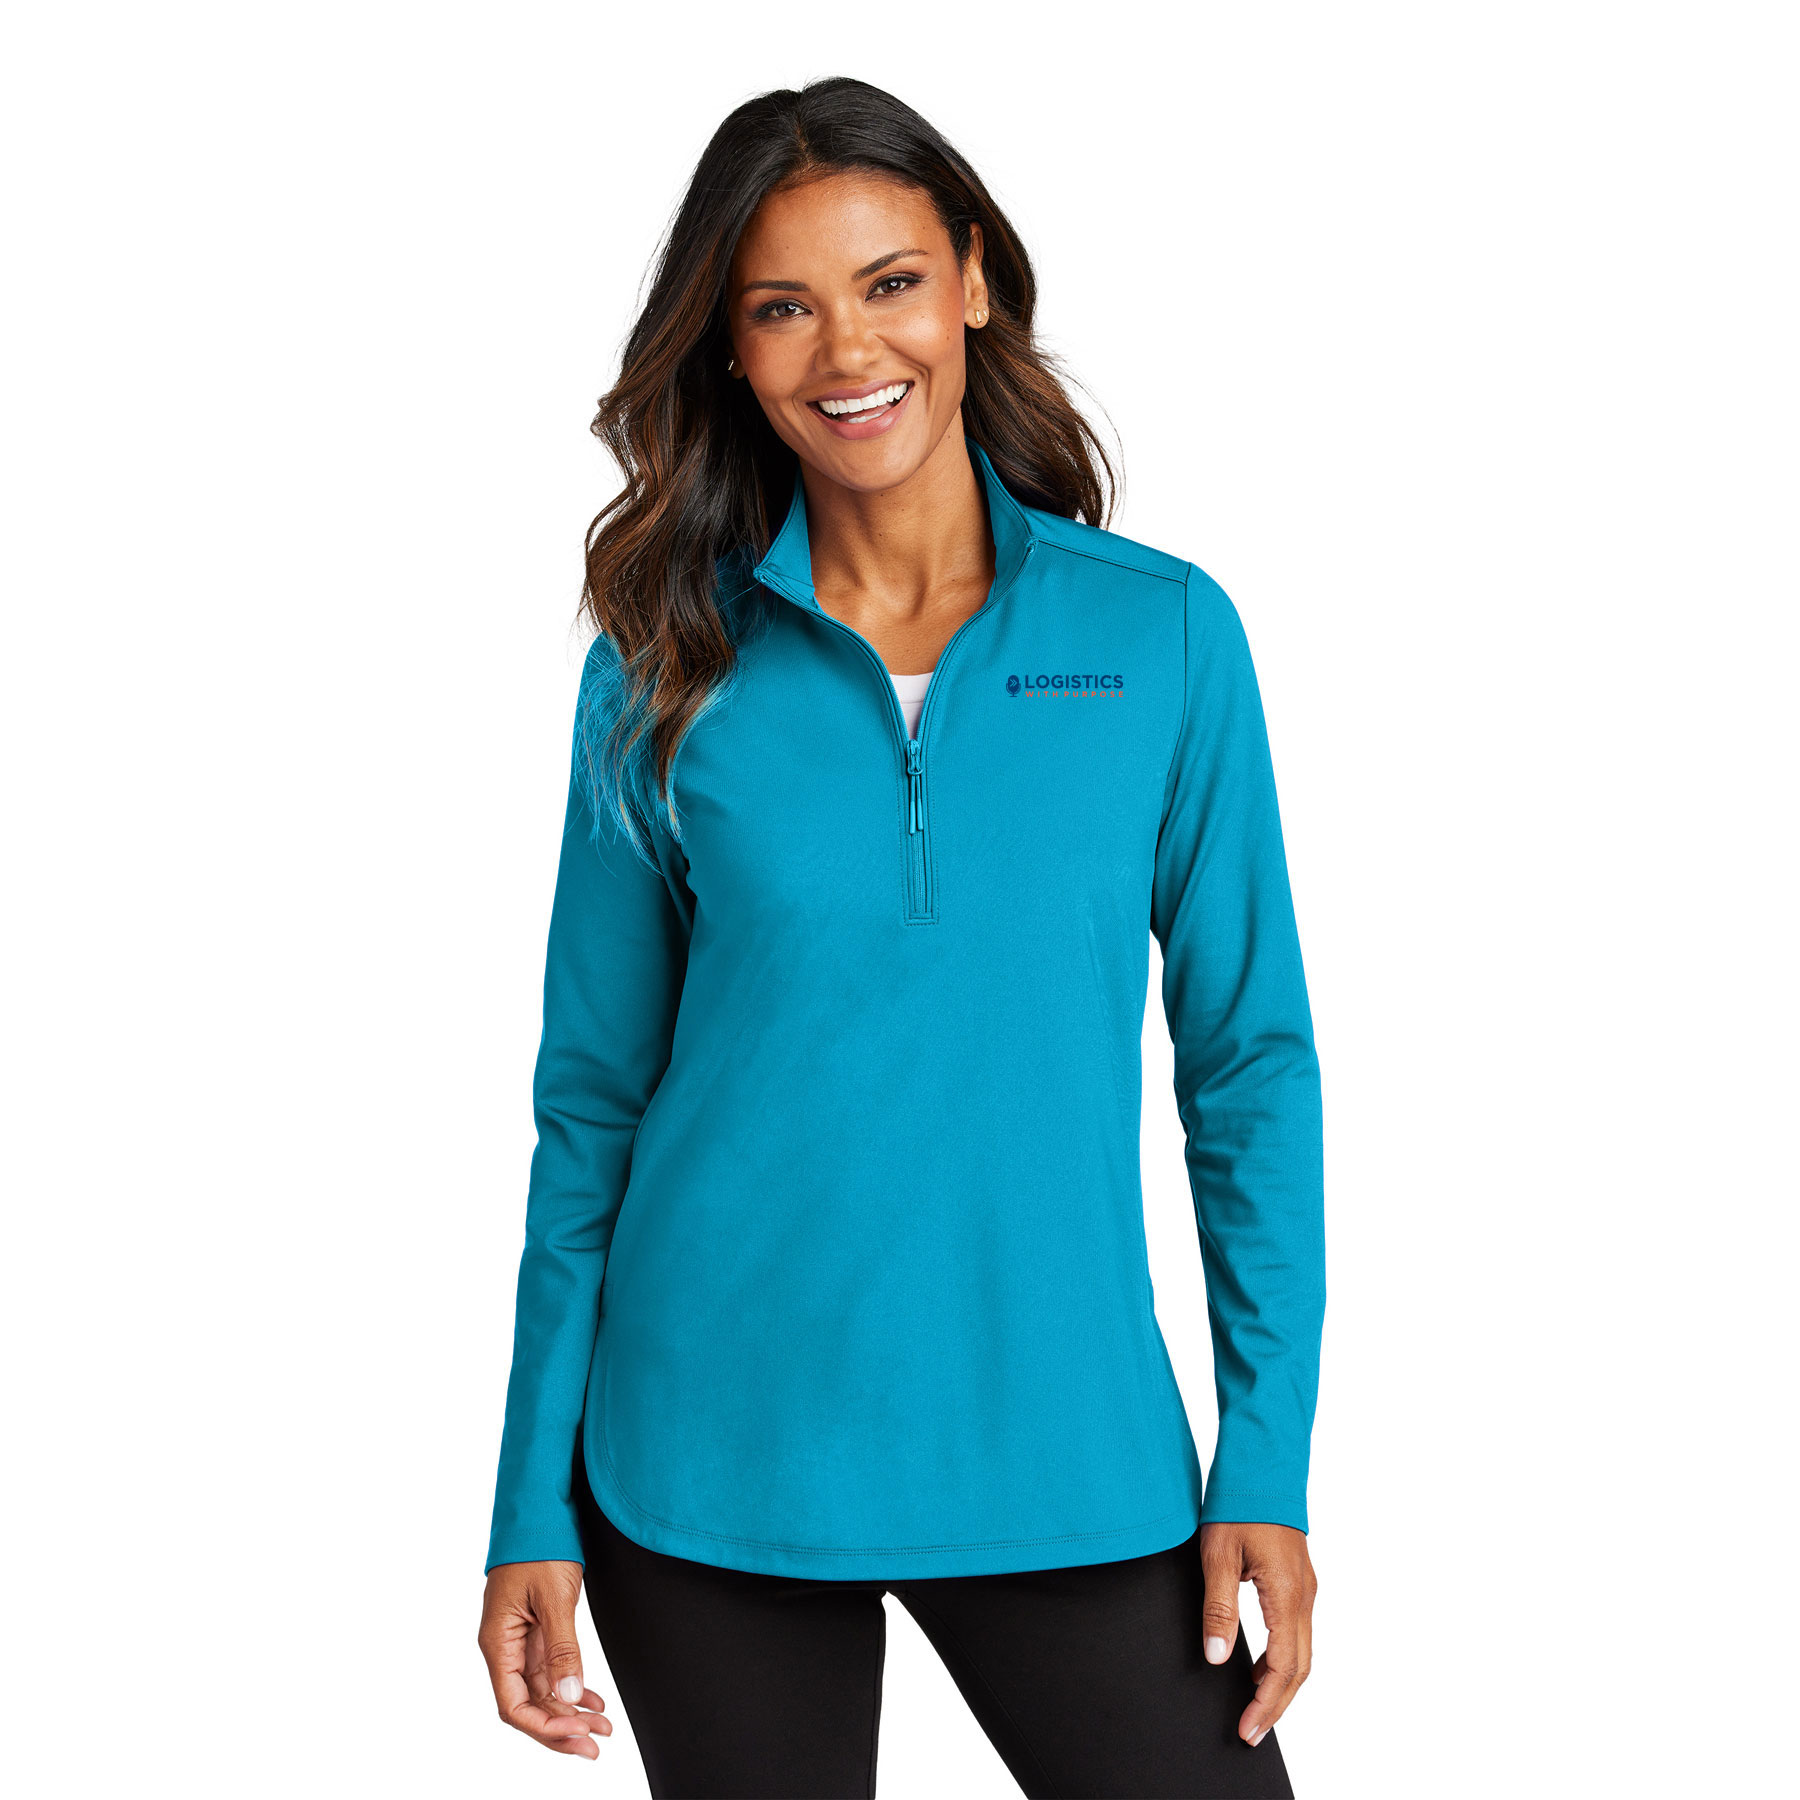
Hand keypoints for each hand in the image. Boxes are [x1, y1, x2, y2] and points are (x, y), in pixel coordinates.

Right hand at [478, 1560, 611, 1758]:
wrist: (540, 1510)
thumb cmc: (539, 1545)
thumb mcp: (554, 1597)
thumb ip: (562, 1649)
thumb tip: (568, 1698)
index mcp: (498, 1642)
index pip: (513, 1705)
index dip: (544, 1726)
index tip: (578, 1733)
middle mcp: (505, 1647)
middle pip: (528, 1706)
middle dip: (561, 1729)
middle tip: (596, 1744)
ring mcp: (520, 1641)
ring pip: (542, 1692)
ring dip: (570, 1712)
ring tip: (603, 1727)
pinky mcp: (537, 1631)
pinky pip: (551, 1672)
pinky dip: (572, 1688)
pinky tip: (594, 1702)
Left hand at [1199, 1522, 1315, 1747]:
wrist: (1262, 1467)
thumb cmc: (1239, 1505)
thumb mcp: (1217, 1556)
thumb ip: (1218, 1609)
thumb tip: (1217, 1657)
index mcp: (1286, 1595)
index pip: (1284, 1667)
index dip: (1266, 1703)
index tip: (1248, 1729)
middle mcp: (1303, 1597)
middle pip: (1300, 1668)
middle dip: (1277, 1704)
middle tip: (1252, 1732)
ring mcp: (1305, 1589)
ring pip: (1302, 1652)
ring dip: (1281, 1684)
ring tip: (1253, 1706)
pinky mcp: (1298, 1582)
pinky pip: (1296, 1632)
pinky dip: (1282, 1658)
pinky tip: (1257, 1664)